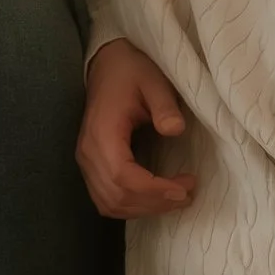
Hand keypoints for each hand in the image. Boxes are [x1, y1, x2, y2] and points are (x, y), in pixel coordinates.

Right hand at [77, 37, 195, 218]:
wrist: (108, 66)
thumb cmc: (132, 72)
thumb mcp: (154, 81)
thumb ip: (164, 105)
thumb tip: (175, 130)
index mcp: (101, 132)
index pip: (122, 176)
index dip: (153, 190)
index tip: (183, 188)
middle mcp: (88, 152)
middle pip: (116, 196)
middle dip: (154, 203)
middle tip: (187, 194)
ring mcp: (87, 162)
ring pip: (110, 204)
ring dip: (144, 209)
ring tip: (176, 198)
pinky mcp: (92, 166)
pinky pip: (107, 199)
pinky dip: (131, 207)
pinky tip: (155, 199)